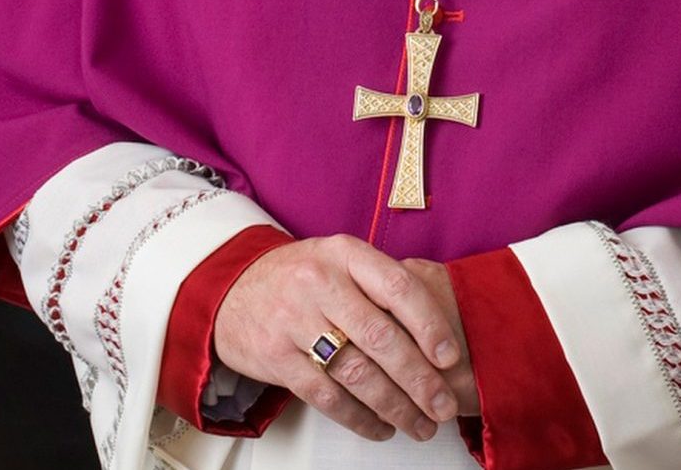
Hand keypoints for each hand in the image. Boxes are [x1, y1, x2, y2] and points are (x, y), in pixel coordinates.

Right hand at [213, 234, 463, 442]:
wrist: (231, 289)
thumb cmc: (298, 278)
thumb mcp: (337, 261)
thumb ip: (380, 285)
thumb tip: (440, 331)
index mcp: (343, 254)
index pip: (397, 287)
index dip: (430, 325)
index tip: (450, 356)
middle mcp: (318, 283)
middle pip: (381, 337)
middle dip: (420, 379)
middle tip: (444, 405)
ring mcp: (293, 320)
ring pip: (356, 373)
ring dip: (396, 406)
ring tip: (420, 424)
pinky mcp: (276, 357)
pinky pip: (327, 396)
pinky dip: (360, 419)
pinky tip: (380, 427)